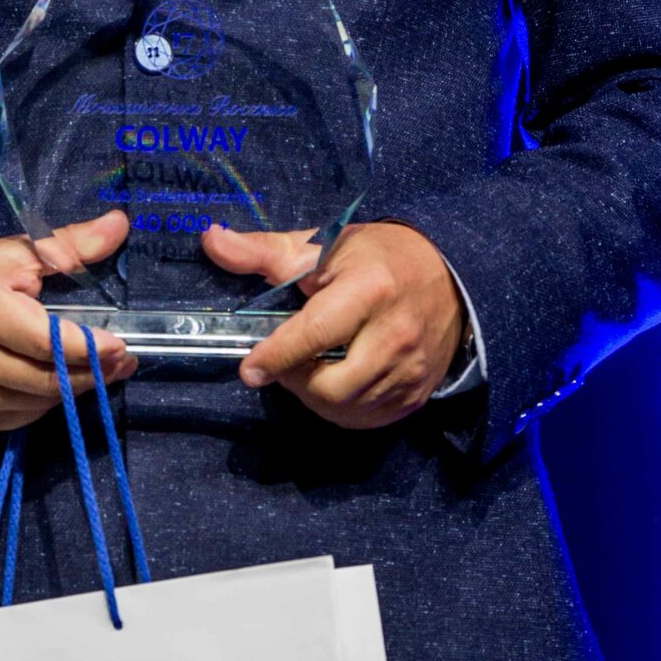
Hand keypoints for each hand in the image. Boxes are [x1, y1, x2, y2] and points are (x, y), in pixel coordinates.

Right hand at [0, 211, 136, 433]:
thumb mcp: (15, 254)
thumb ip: (69, 244)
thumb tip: (118, 225)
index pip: (45, 341)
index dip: (87, 347)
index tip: (120, 345)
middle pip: (48, 380)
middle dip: (94, 372)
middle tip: (122, 360)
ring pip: (41, 403)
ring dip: (77, 388)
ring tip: (102, 368)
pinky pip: (24, 416)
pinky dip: (48, 401)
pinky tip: (60, 380)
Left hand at [202, 220, 464, 429]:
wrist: (448, 274)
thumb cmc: (374, 256)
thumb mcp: (322, 245)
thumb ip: (263, 251)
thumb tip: (212, 241)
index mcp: (369, 289)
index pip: (315, 334)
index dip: (277, 355)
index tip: (250, 369)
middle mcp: (395, 334)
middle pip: (330, 385)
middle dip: (294, 378)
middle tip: (282, 361)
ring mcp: (410, 369)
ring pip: (346, 408)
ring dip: (314, 395)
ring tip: (306, 367)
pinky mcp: (418, 393)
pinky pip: (367, 418)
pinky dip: (340, 409)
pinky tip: (332, 383)